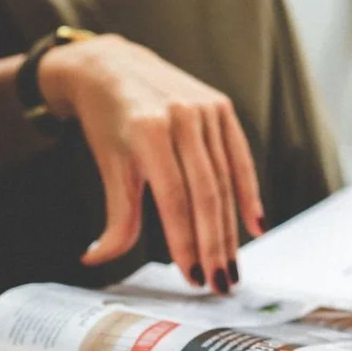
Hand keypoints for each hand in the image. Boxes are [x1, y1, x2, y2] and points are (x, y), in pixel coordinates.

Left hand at [38, 34, 264, 292]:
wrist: (112, 67)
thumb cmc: (107, 122)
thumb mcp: (109, 167)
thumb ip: (114, 217)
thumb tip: (96, 259)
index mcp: (149, 131)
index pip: (174, 199)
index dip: (185, 242)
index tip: (193, 277)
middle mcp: (182, 117)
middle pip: (205, 194)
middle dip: (213, 245)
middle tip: (219, 283)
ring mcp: (206, 110)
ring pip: (224, 181)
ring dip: (230, 230)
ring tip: (231, 266)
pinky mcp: (222, 107)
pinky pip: (240, 158)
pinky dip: (249, 193)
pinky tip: (254, 226)